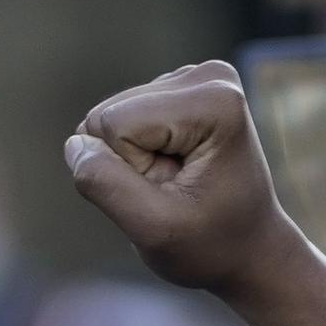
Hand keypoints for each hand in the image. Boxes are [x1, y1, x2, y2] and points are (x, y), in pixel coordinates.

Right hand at [63, 62, 312, 301]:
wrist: (251, 250)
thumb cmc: (211, 246)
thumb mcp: (156, 231)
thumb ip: (108, 186)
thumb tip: (74, 144)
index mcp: (214, 100)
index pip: (115, 125)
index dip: (133, 172)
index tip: (176, 193)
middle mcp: (210, 75)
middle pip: (110, 115)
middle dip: (131, 164)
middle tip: (176, 190)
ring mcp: (195, 78)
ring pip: (110, 118)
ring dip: (136, 161)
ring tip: (179, 182)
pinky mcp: (180, 89)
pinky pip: (121, 120)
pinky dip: (141, 153)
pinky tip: (177, 169)